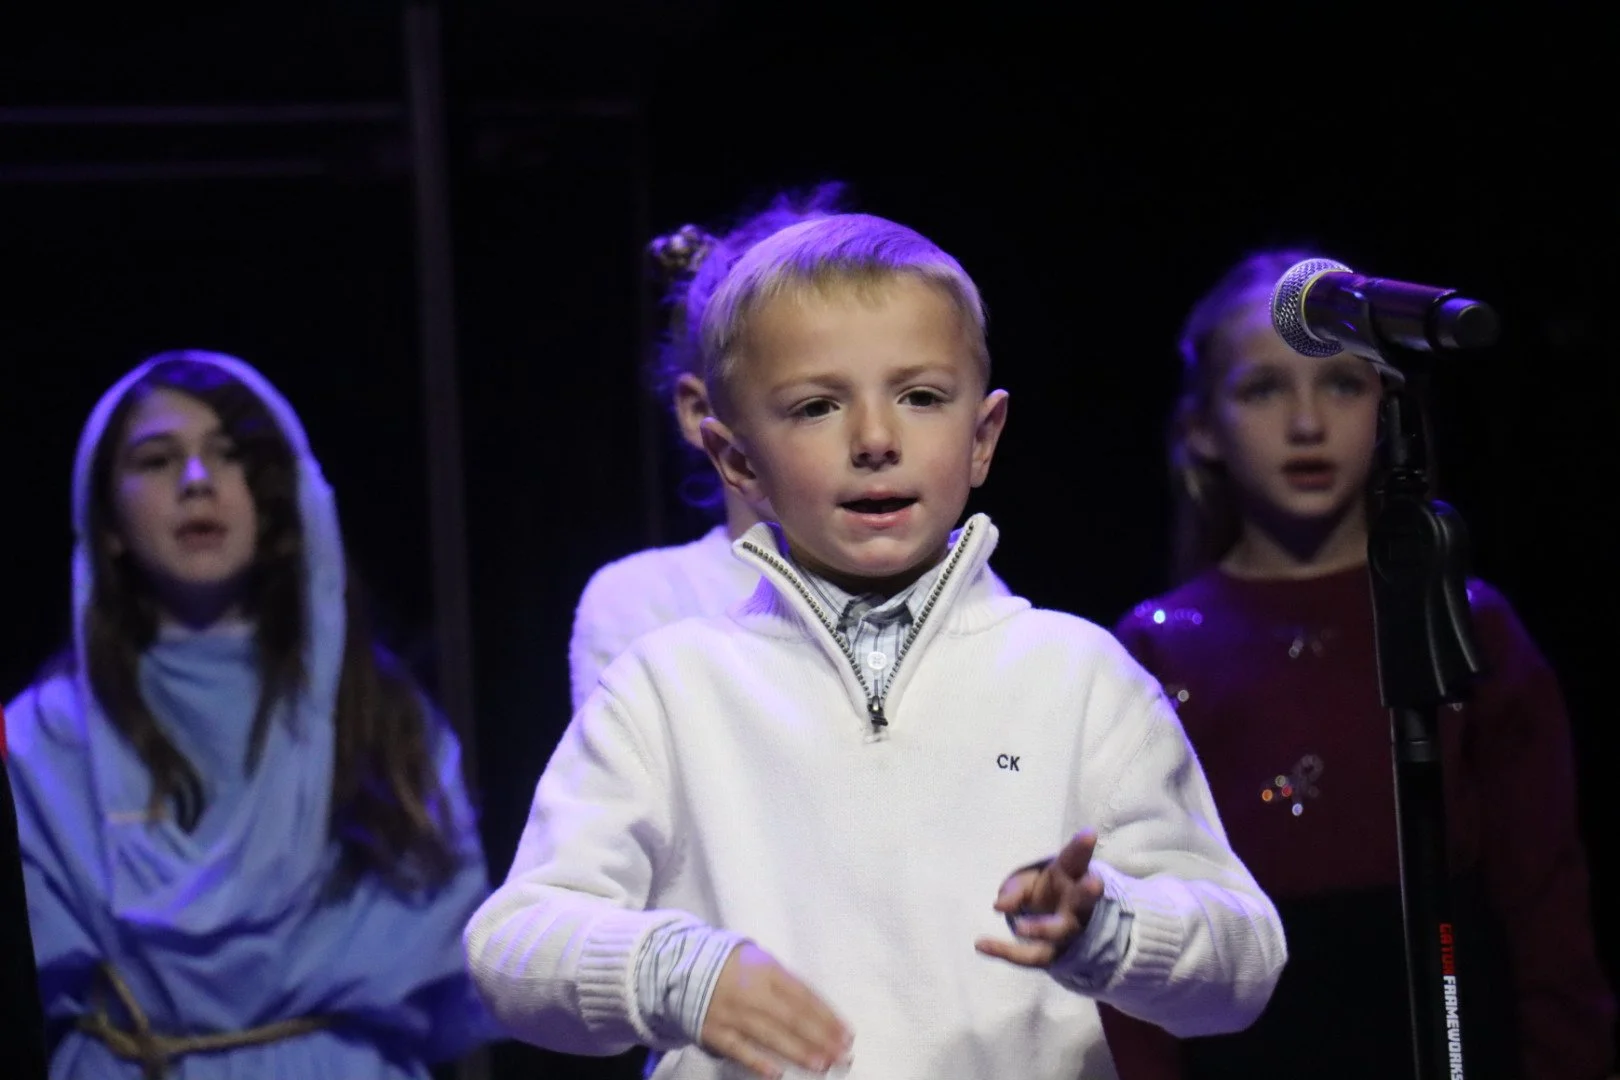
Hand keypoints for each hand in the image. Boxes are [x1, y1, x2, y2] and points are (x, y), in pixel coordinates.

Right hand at [699, 942, 852, 1078]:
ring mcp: (732, 1012)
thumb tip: (821, 1013)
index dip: (827, 1016)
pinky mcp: (715, 1031)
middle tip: (842, 1055)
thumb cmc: (735, 967)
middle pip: (791, 1017)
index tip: (847, 1034)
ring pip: (769, 1034)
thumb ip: (787, 984)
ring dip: (797, 1051)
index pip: (804, 995)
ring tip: (820, 1065)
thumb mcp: (762, 962)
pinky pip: (738, 1048)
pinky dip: (757, 1061)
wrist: (684, 967)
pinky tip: (777, 1074)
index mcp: (767, 971)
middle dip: (819, 1037)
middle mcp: (751, 991)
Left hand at [974, 830, 1104, 967]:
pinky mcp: (1054, 955)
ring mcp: (1069, 931)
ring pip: (1062, 931)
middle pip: (1084, 899)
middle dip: (1089, 891)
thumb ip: (1015, 888)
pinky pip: (1031, 956)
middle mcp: (1076, 905)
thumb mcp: (1030, 883)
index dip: (1082, 848)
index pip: (1077, 860)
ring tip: (1019, 928)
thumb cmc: (1046, 894)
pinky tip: (980, 945)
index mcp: (1071, 877)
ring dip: (1043, 928)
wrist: (1062, 933)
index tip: (1089, 834)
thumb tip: (999, 905)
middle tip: (1094, 883)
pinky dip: (1005, 952)